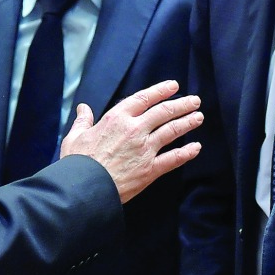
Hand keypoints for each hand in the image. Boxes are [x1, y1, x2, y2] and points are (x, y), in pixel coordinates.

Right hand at [60, 79, 200, 202]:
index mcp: (116, 119)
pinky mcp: (150, 169)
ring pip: (172, 131)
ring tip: (199, 117)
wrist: (85, 188)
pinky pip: (173, 159)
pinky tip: (196, 148)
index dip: (161, 91)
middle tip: (194, 100)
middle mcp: (134, 130)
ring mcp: (144, 149)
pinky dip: (186, 153)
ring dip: (187, 123)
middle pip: (163, 112)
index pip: (144, 98)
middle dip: (182, 104)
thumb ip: (83, 121)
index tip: (174, 86)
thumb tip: (83, 108)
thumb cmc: (78, 162)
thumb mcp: (75, 136)